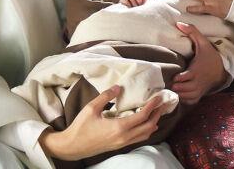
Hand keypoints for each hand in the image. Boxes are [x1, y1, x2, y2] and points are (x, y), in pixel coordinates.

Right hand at [38, 85, 166, 160]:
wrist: (71, 147)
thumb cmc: (80, 127)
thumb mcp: (91, 108)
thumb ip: (106, 96)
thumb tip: (118, 87)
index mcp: (119, 127)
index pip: (143, 116)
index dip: (153, 106)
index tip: (159, 97)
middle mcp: (124, 137)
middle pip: (149, 126)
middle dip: (157, 114)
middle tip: (162, 103)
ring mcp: (122, 143)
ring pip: (145, 135)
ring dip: (153, 123)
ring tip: (156, 111)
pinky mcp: (119, 146)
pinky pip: (138, 138)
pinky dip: (146, 130)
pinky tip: (145, 122)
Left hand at [171, 22, 227, 103]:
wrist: (221, 70)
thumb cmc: (209, 56)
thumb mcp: (202, 43)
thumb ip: (192, 32)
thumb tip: (179, 23)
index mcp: (196, 70)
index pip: (184, 78)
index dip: (177, 78)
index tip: (173, 74)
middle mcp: (197, 82)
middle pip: (182, 89)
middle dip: (174, 86)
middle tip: (167, 81)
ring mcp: (198, 90)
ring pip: (184, 96)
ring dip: (177, 93)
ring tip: (171, 87)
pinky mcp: (199, 95)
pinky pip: (189, 101)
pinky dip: (183, 99)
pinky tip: (179, 93)